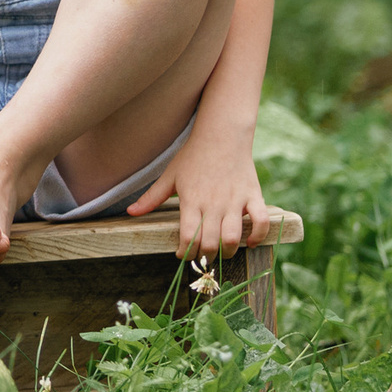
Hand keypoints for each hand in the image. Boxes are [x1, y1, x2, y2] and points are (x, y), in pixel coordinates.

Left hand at [125, 132, 271, 259]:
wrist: (221, 134)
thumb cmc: (193, 156)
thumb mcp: (170, 176)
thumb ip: (151, 197)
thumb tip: (131, 212)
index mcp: (192, 200)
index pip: (188, 237)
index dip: (185, 253)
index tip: (182, 254)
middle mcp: (213, 203)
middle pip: (210, 243)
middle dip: (206, 257)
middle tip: (202, 258)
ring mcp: (235, 200)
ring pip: (233, 237)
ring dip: (228, 252)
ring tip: (222, 252)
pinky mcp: (253, 195)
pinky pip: (261, 221)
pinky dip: (258, 236)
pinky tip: (249, 242)